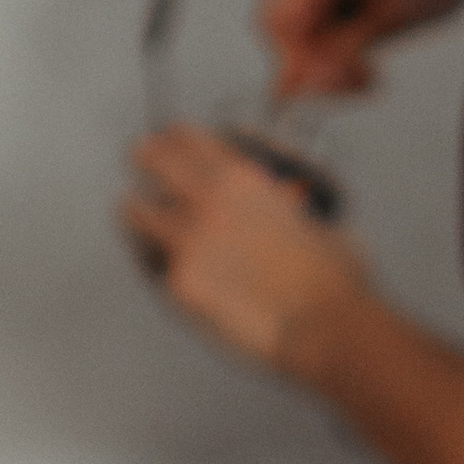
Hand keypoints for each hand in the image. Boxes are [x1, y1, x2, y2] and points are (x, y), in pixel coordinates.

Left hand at [123, 125, 363, 375]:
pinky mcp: (177, 285)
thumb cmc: (330, 281)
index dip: (173, 138)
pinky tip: (159, 266)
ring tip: (138, 217)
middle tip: (142, 165)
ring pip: (133, 212)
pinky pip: (148, 266)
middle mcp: (207, 202)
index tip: (167, 141)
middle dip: (145, 162)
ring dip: (137, 213)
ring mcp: (186, 243)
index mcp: (242, 179)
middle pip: (149, 159)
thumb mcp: (314, 217)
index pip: (187, 138)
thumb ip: (285, 206)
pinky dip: (151, 264)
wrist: (324, 325)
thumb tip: (288, 211)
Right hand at [255, 0, 463, 94]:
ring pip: (292, 18)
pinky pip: (308, 7)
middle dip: (312, 61)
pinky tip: (366, 51)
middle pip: (277, 18)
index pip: (279, 19)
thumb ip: (339, 48)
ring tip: (372, 71)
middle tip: (365, 80)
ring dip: (325, 53)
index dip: (298, 63)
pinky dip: (331, 35)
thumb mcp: (397, 17)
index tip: (341, 84)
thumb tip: (282, 90)